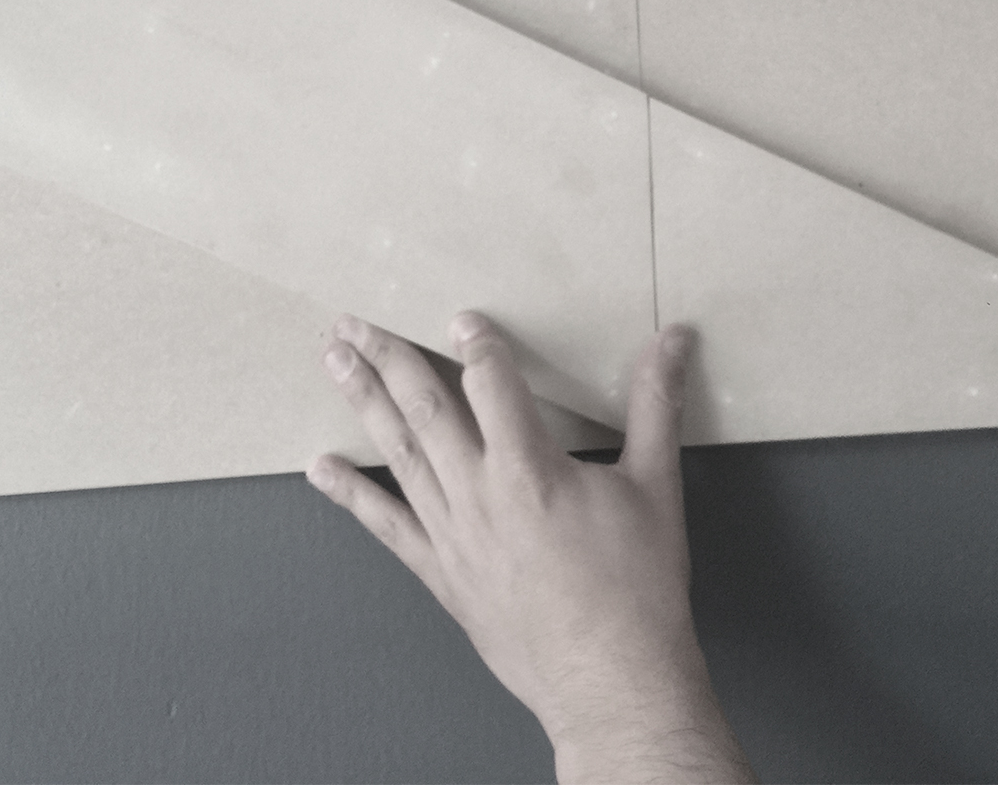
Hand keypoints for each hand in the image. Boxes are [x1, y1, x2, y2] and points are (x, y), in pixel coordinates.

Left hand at [306, 311, 754, 783]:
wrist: (611, 679)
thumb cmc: (637, 590)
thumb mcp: (657, 484)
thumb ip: (656, 404)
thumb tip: (674, 341)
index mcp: (530, 468)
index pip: (491, 382)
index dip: (476, 343)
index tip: (460, 317)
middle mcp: (479, 494)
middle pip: (424, 408)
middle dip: (388, 357)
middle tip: (354, 322)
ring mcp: (452, 535)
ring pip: (398, 453)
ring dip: (364, 402)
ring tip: (334, 361)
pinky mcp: (442, 572)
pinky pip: (385, 525)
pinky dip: (351, 494)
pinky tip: (323, 468)